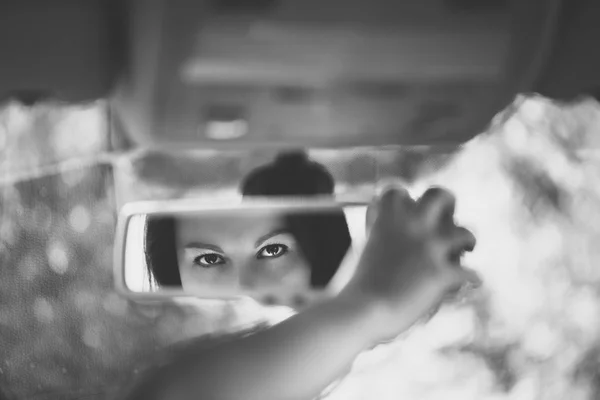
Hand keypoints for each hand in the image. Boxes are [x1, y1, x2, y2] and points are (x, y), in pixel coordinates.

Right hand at [339, 183, 480, 343]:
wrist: (363, 311)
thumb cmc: (359, 285)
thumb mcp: (365, 248)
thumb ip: (382, 233)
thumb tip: (393, 230)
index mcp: (388, 215)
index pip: (397, 191)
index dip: (404, 200)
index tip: (408, 209)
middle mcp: (413, 223)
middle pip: (440, 196)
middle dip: (447, 204)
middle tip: (446, 217)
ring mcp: (431, 246)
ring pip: (464, 233)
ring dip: (466, 241)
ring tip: (467, 248)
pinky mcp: (443, 273)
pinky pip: (470, 273)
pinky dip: (472, 279)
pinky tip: (472, 282)